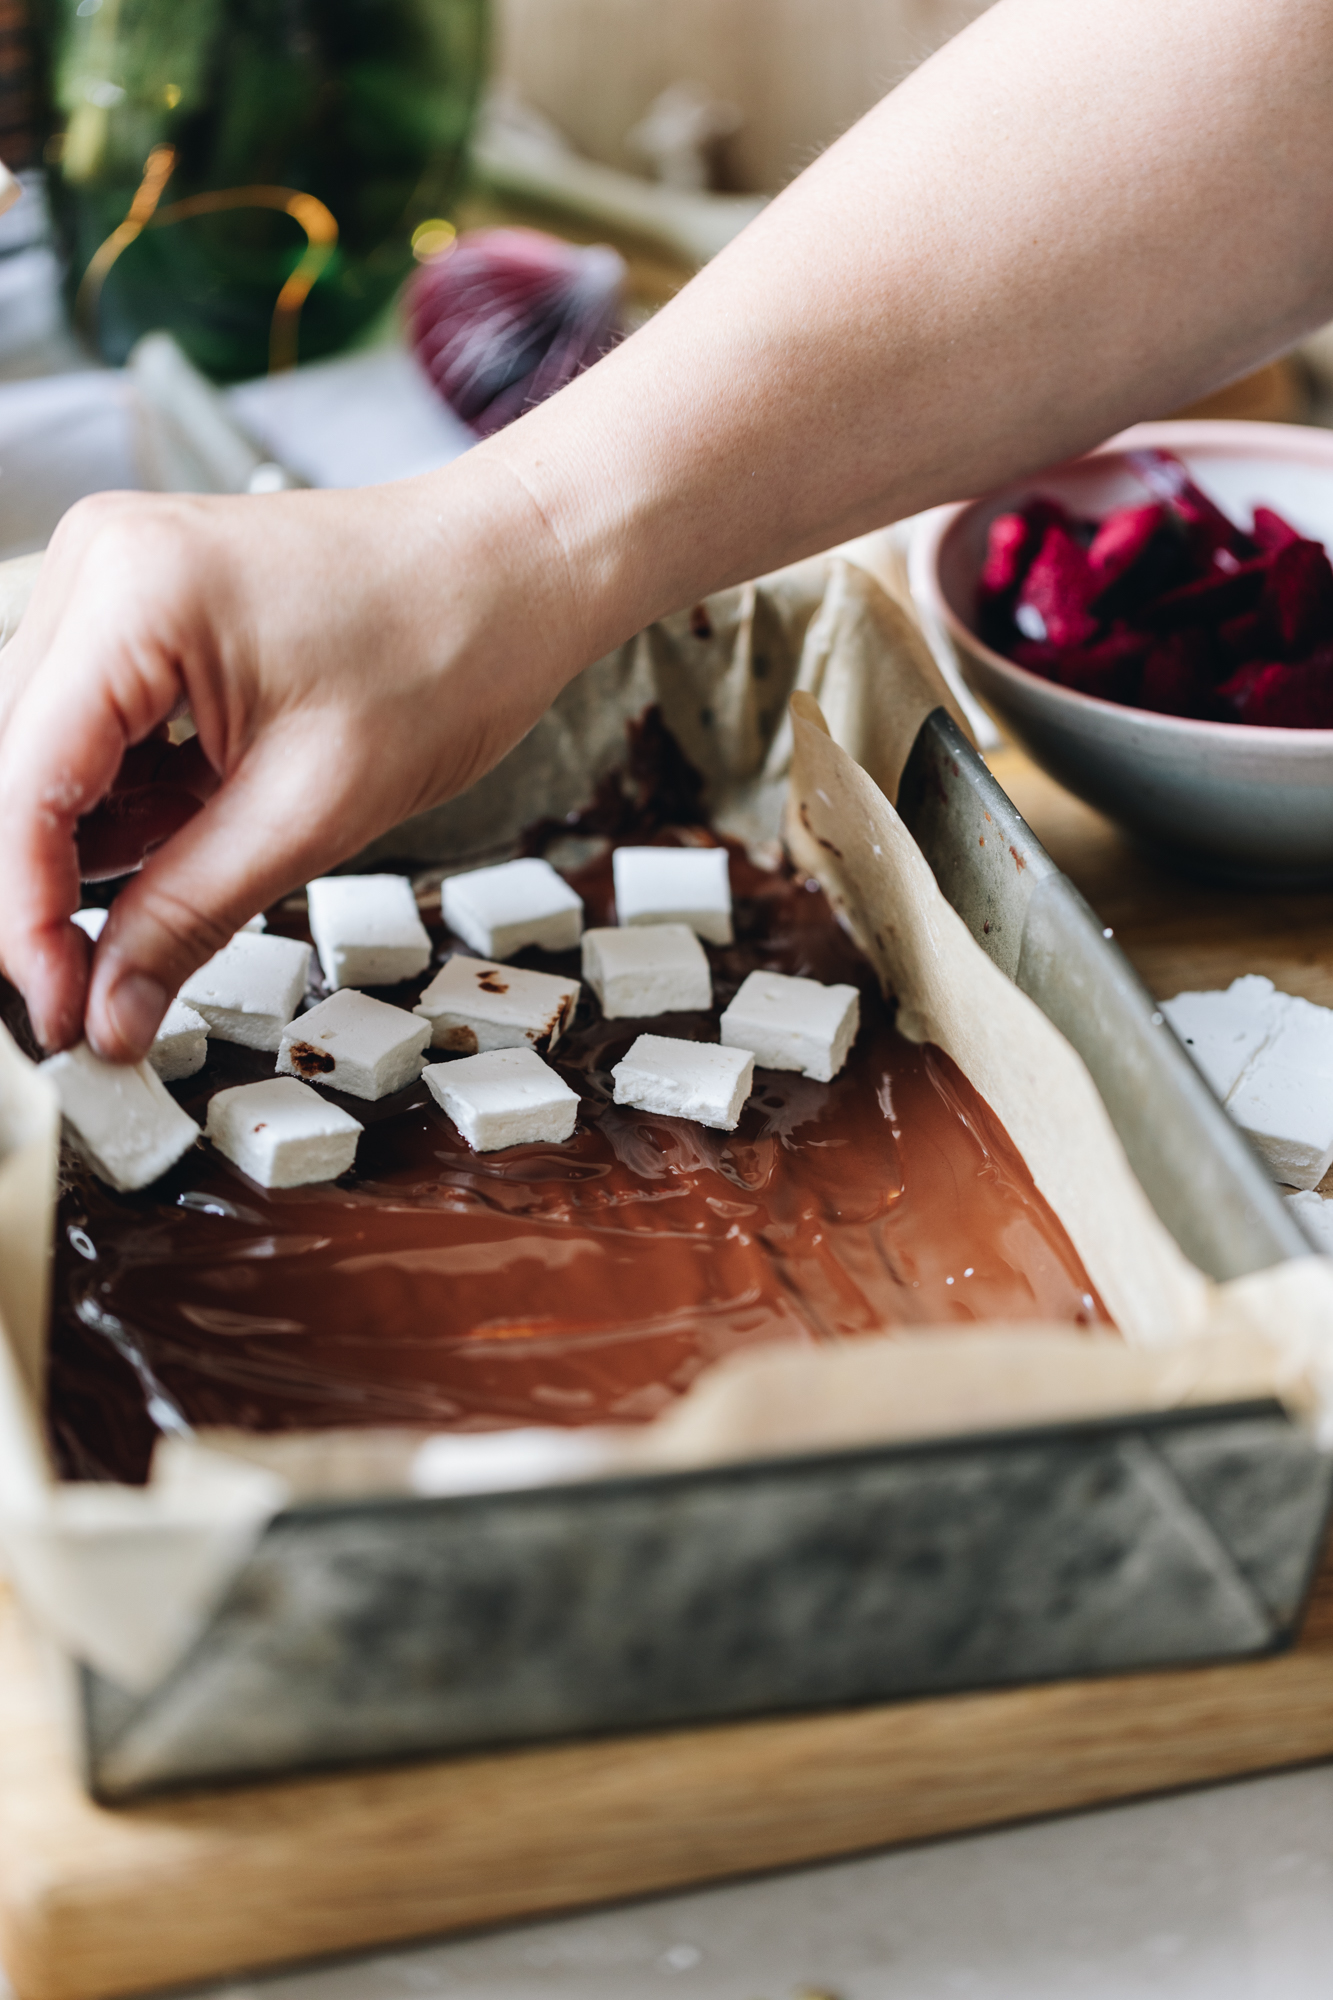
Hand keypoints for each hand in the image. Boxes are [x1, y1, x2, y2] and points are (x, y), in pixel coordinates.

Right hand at [0, 463, 579, 1060]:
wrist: (515, 572)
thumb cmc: (450, 653)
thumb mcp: (315, 811)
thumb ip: (188, 916)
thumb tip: (103, 1015)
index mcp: (134, 595)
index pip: (19, 785)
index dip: (25, 919)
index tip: (54, 1012)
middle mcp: (98, 566)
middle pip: (13, 769)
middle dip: (47, 889)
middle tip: (93, 994)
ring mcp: (113, 580)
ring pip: (43, 757)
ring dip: (90, 845)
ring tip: (182, 881)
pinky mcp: (138, 607)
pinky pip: (89, 729)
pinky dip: (123, 802)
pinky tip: (190, 825)